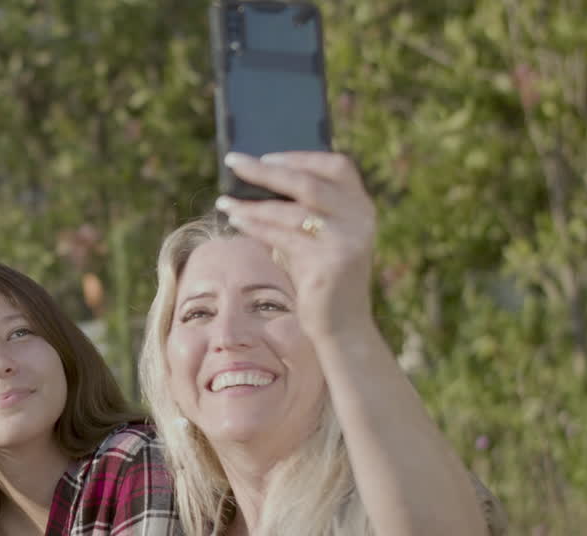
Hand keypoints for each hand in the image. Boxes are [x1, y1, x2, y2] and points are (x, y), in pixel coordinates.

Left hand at [216, 151, 377, 342]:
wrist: (343, 327)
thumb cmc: (322, 278)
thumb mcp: (317, 239)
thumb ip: (301, 212)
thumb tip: (256, 181)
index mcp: (362, 207)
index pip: (338, 166)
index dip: (301, 157)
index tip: (266, 156)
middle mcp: (360, 220)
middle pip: (308, 183)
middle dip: (266, 171)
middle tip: (234, 161)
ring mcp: (347, 242)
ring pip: (291, 212)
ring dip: (252, 204)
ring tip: (225, 201)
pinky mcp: (329, 265)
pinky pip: (283, 238)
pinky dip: (256, 227)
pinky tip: (236, 221)